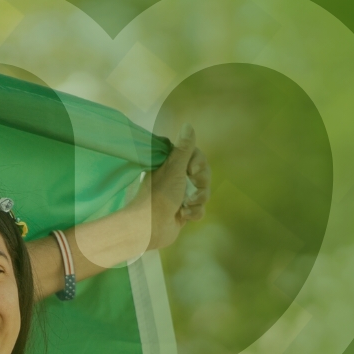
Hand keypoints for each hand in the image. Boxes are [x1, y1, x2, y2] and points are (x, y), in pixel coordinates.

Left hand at [142, 125, 209, 251]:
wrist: (149, 228)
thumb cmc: (158, 196)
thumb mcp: (173, 169)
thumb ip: (183, 149)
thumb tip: (188, 125)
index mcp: (168, 166)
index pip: (195, 156)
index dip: (198, 163)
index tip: (192, 169)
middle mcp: (174, 178)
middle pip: (203, 175)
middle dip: (202, 184)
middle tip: (193, 188)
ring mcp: (179, 195)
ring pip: (203, 193)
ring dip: (198, 200)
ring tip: (186, 205)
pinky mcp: (183, 211)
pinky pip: (200, 208)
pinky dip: (194, 213)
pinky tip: (183, 216)